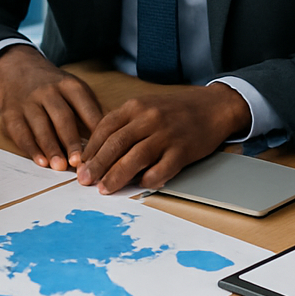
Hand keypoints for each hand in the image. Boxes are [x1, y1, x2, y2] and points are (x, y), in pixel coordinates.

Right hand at [0, 45, 102, 169]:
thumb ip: (90, 110)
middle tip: (80, 162)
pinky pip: (21, 133)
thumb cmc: (53, 87)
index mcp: (69, 85)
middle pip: (62, 117)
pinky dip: (31, 149)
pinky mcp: (11, 114)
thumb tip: (110, 139)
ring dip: (51, 148)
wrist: (17, 68)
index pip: (84, 105)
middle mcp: (48, 91)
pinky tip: (41, 161)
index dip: (94, 126)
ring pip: (41, 126)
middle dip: (71, 141)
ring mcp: (28, 102)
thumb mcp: (74, 88)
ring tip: (60, 166)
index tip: (103, 147)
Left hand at [75, 83, 249, 192]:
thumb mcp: (146, 106)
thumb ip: (125, 124)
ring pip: (134, 158)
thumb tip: (99, 150)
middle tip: (84, 181)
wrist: (213, 107)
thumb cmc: (176, 110)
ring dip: (116, 176)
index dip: (90, 148)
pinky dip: (148, 180)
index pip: (105, 128)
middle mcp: (149, 118)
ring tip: (104, 189)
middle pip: (116, 144)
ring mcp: (166, 134)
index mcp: (136, 106)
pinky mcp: (182, 150)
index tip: (81, 164)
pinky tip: (139, 185)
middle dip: (97, 165)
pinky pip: (161, 169)